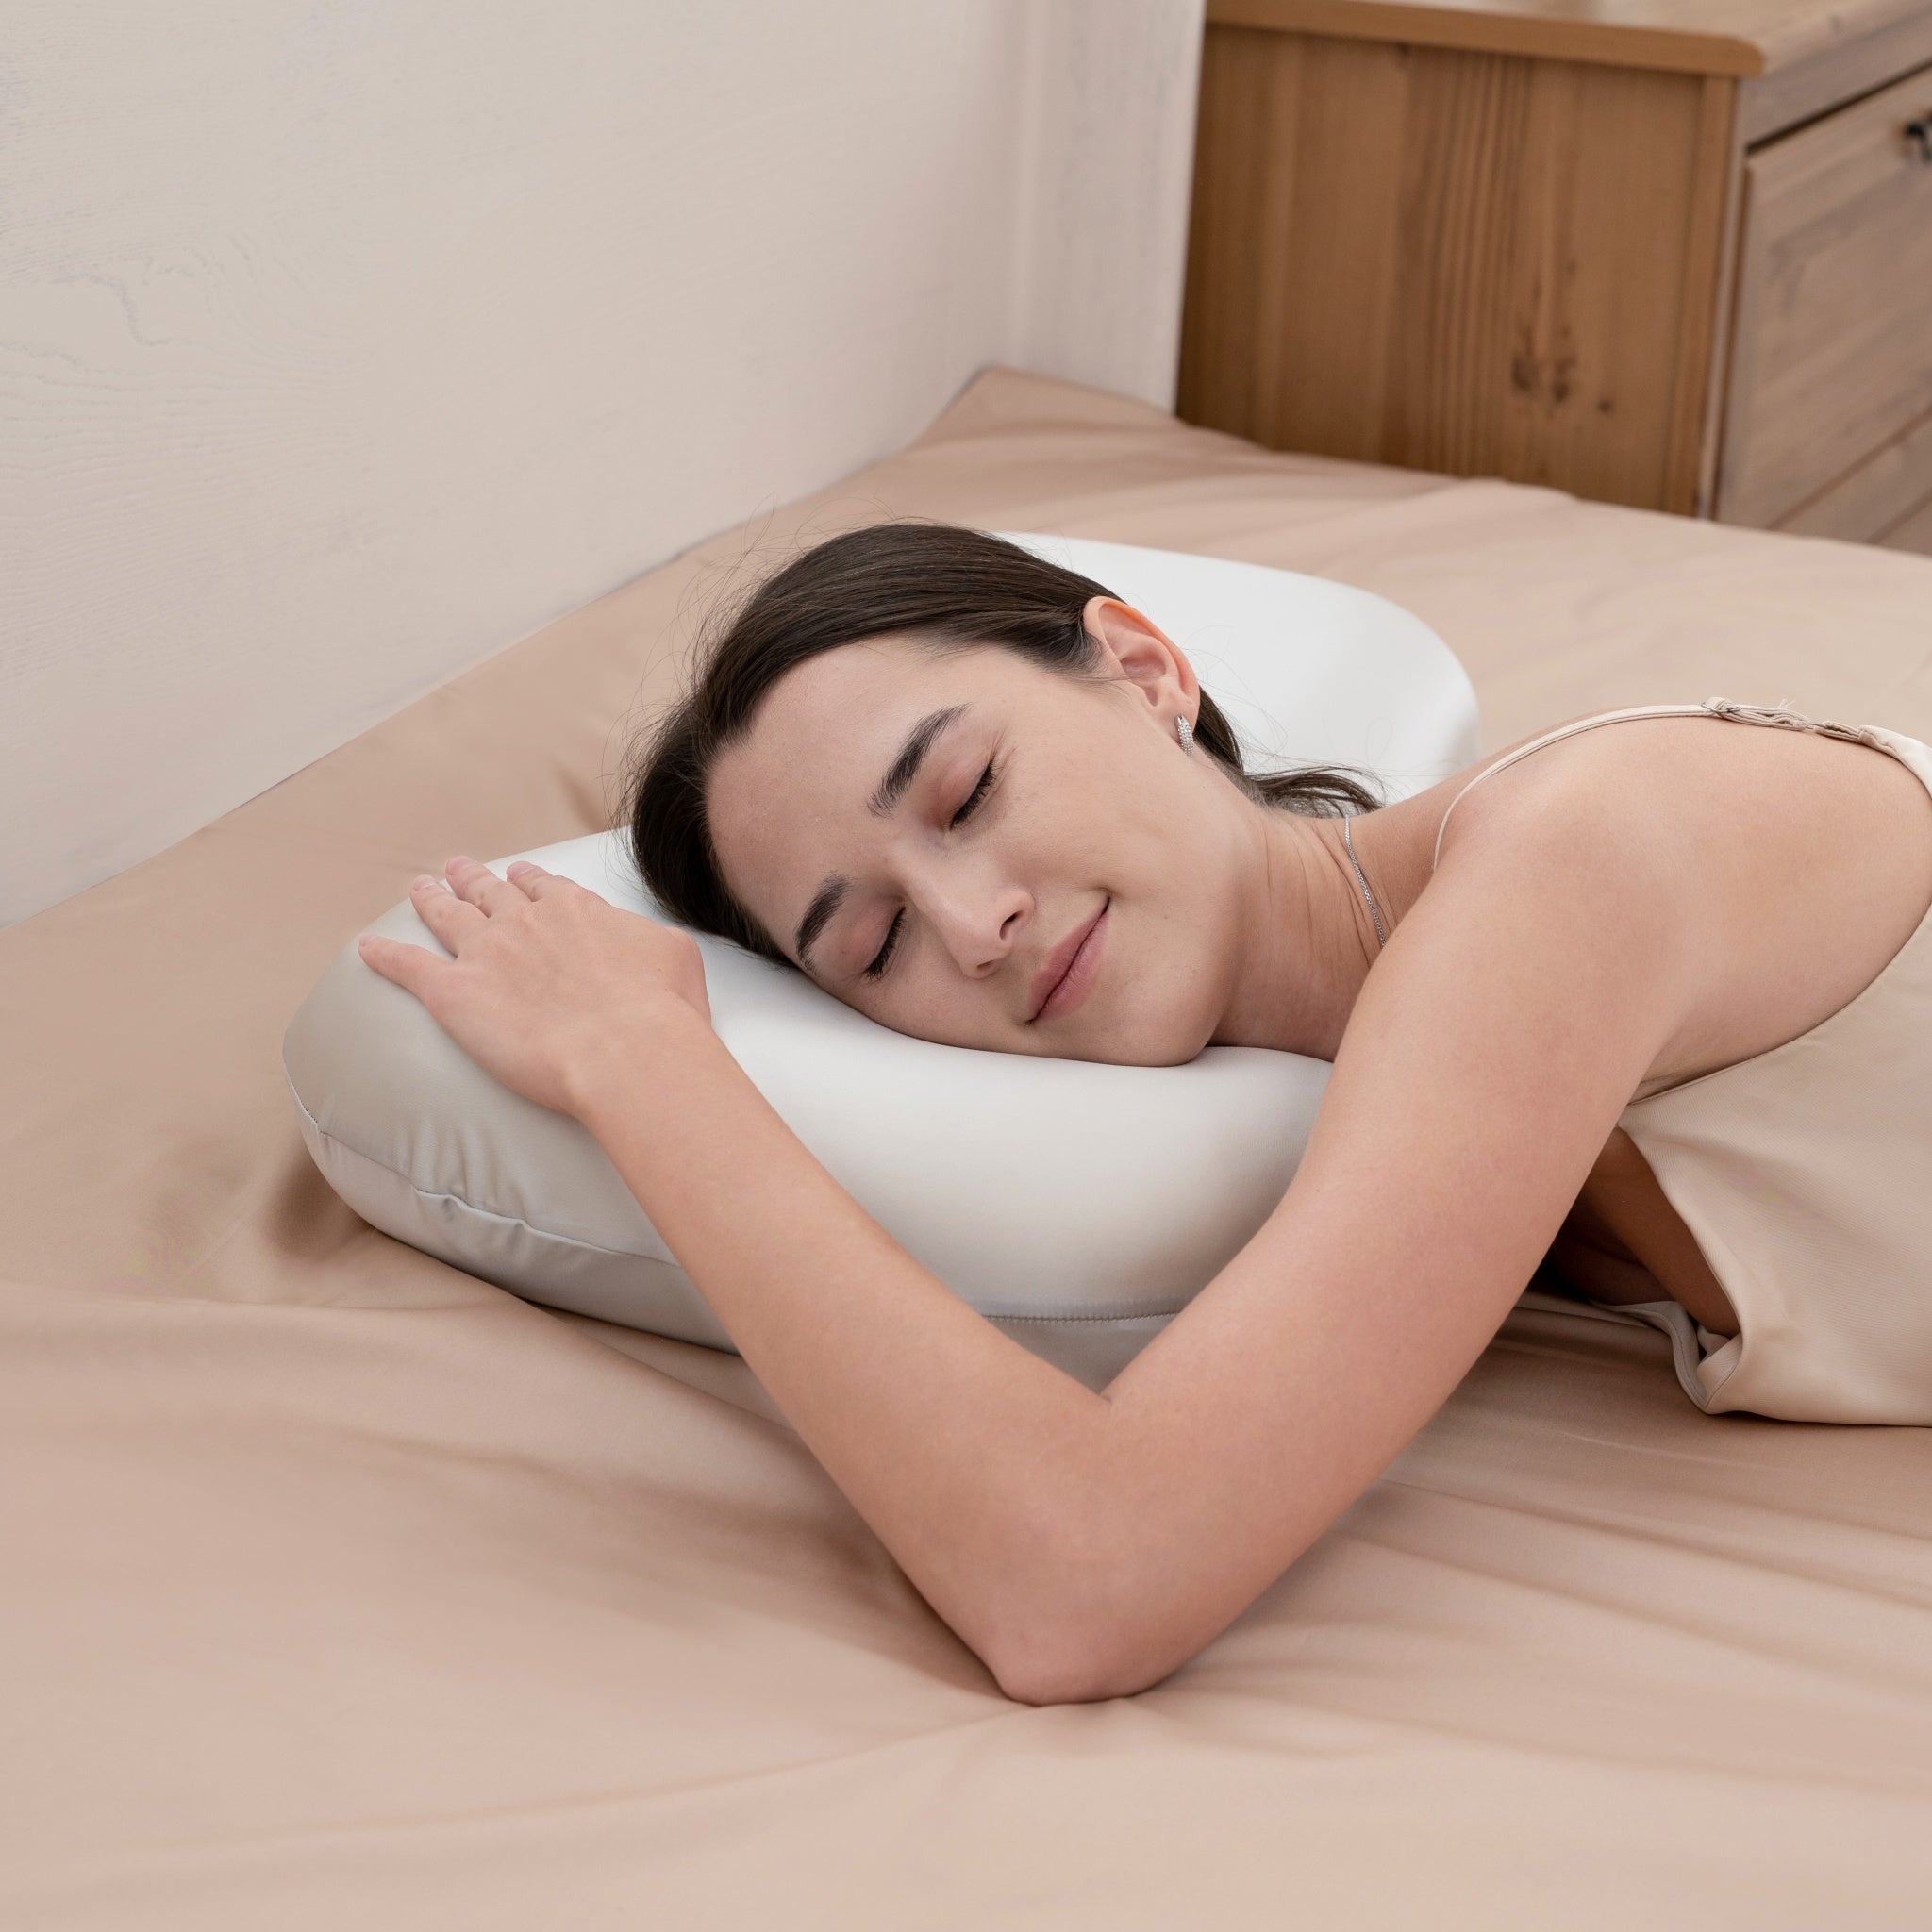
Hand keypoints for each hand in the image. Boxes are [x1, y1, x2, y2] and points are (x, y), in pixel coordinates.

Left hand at [356, 855, 711, 1118]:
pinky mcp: (454, 994)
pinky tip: (366, 948)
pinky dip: (384, 955)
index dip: (529, 880)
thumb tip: (640, 939)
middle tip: (455, 867)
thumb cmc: (662, 1010)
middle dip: (471, 877)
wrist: (627, 1050)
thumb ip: (646, 937)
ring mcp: (486, 954)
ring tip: (419, 887)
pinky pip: (408, 967)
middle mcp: (525, 921)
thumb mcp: (674, 954)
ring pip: (447, 915)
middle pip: (490, 891)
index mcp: (576, 910)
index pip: (544, 886)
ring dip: (430, 898)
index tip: (520, 875)